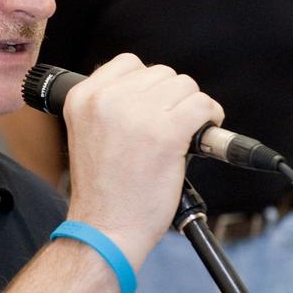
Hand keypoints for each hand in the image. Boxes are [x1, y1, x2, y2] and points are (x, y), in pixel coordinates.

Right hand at [64, 53, 222, 267]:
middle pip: (161, 73)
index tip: (151, 110)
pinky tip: (201, 136)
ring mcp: (137, 114)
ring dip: (190, 109)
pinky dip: (210, 118)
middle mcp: (106, 99)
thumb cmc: (103, 190)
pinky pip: (203, 105)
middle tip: (165, 130)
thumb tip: (153, 85)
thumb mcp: (89, 133)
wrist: (105, 229)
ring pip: (185, 86)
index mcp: (81, 97)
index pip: (129, 64)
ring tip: (181, 136)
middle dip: (170, 100)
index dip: (147, 87)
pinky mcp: (167, 132)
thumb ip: (112, 104)